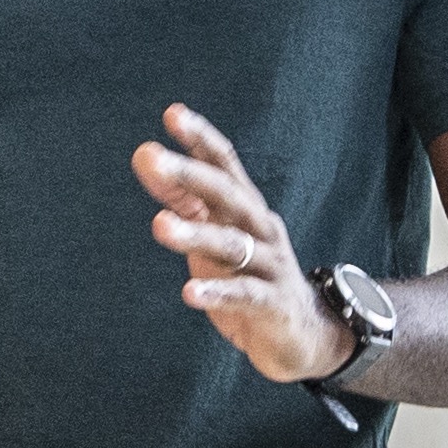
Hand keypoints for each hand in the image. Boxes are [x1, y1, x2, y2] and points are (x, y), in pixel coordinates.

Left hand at [136, 102, 340, 380]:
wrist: (302, 333)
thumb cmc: (247, 276)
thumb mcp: (214, 235)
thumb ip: (182, 200)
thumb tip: (145, 157)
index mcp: (246, 208)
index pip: (224, 165)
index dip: (200, 138)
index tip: (173, 114)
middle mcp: (261, 228)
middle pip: (226, 194)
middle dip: (188, 173)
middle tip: (151, 156)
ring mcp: (270, 265)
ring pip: (231, 243)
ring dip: (194, 233)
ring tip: (158, 225)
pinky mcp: (273, 304)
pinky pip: (243, 295)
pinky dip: (217, 292)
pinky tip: (189, 292)